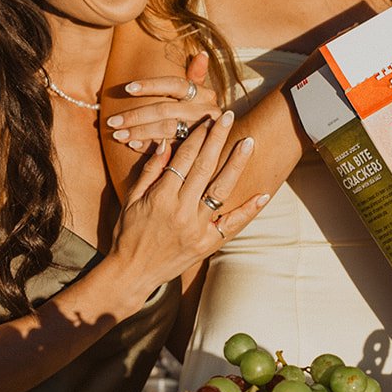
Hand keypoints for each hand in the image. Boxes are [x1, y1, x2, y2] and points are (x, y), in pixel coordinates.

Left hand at [104, 51, 221, 149]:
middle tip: (112, 121)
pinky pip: (168, 148)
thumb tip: (201, 54)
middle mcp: (205, 111)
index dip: (151, 85)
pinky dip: (148, 146)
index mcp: (204, 95)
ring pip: (165, 129)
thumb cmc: (201, 114)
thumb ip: (197, 75)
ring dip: (139, 132)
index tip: (127, 88)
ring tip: (117, 135)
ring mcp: (201, 132)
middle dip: (136, 115)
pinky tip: (132, 144)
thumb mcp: (202, 95)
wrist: (217, 145)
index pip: (176, 84)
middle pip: (165, 109)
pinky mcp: (194, 150)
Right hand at [110, 112, 268, 293]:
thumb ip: (150, 172)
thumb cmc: (127, 234)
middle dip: (218, 139)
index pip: (183, 159)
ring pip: (221, 191)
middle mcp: (181, 211)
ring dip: (237, 165)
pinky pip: (232, 225)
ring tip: (248, 142)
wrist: (132, 273)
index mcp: (161, 198)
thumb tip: (165, 144)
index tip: (207, 120)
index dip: (196, 137)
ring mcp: (197, 229)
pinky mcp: (207, 245)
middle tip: (229, 117)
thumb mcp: (131, 199)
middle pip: (205, 167)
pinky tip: (263, 194)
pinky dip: (249, 210)